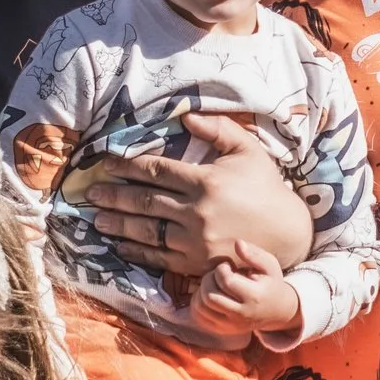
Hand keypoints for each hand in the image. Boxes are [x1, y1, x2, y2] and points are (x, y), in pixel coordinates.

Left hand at [87, 112, 310, 274]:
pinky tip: (120, 244)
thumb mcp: (248, 151)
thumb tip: (185, 117)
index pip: (158, 170)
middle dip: (115, 195)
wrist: (288, 234)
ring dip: (118, 223)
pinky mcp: (196, 262)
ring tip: (97, 219)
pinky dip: (137, 250)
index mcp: (206, 180)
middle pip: (145, 201)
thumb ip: (218, 130)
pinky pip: (159, 256)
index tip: (108, 163)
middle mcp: (196, 211)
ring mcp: (195, 240)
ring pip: (146, 229)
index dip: (129, 165)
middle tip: (91, 193)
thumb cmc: (266, 187)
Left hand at [189, 241, 301, 339]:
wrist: (277, 310)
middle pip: (209, 297)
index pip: (226, 282)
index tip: (228, 265)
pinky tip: (210, 294)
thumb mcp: (270, 265)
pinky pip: (199, 317)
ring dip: (202, 290)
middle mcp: (241, 314)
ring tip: (214, 284)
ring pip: (201, 307)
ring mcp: (230, 325)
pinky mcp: (222, 330)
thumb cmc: (270, 282)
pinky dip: (198, 303)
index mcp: (255, 296)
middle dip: (208, 280)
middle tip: (217, 274)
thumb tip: (237, 243)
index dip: (221, 269)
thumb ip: (254, 254)